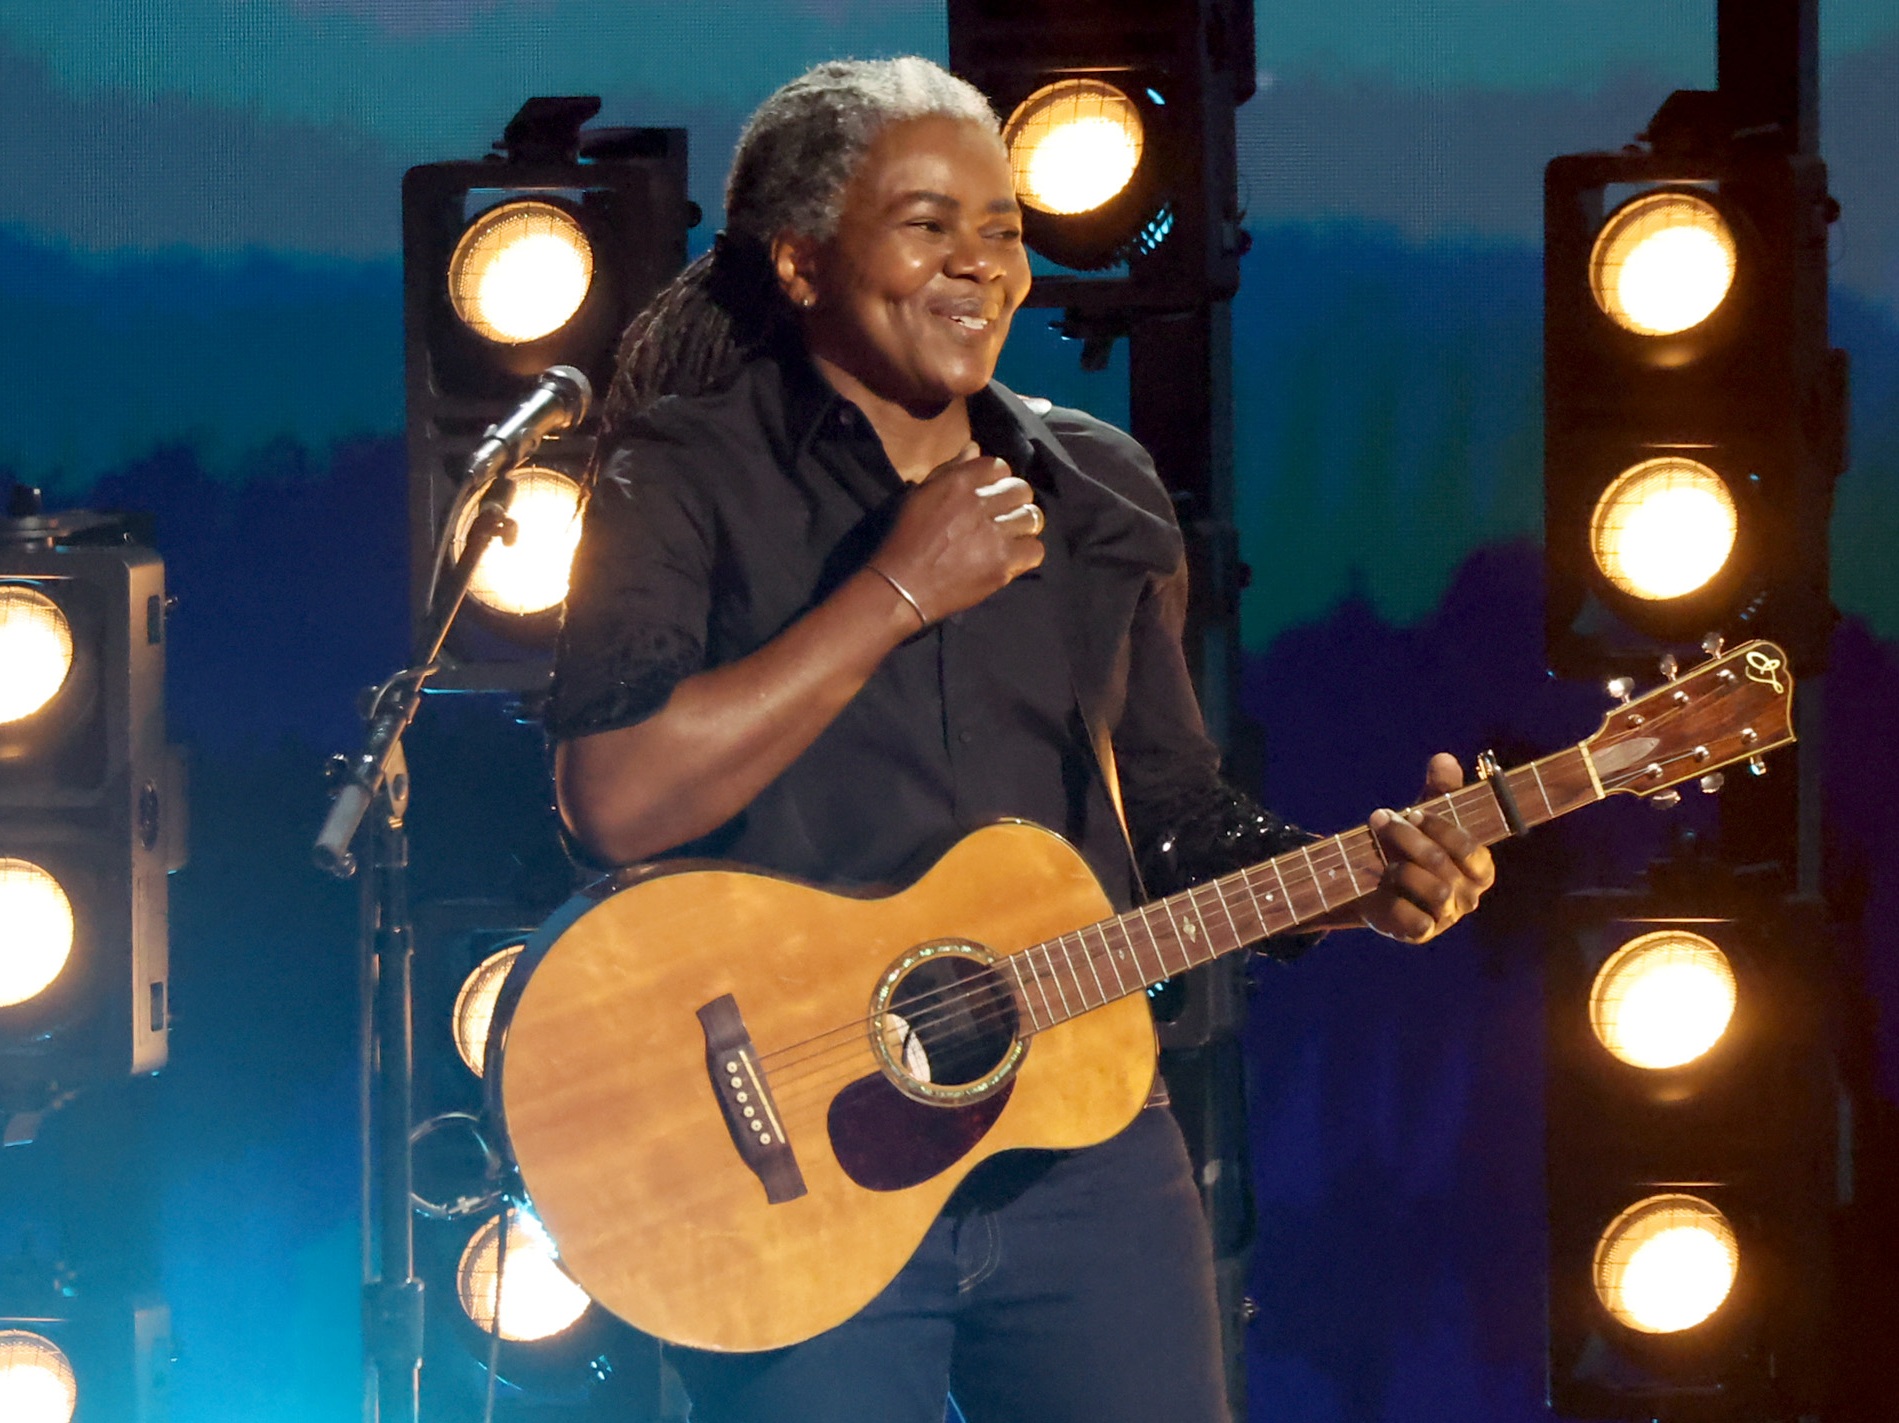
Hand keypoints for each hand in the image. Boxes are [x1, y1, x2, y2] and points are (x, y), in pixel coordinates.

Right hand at [867, 443, 1043, 624]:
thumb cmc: (907, 538)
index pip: (1000, 467)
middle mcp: (980, 503)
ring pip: (1032, 518)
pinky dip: (1026, 553)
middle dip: (1014, 501)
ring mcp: (994, 535)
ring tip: (1008, 537)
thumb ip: (951, 469)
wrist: (903, 585)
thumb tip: (975, 448)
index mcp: (959, 483)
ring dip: (1022, 526)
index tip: (990, 495)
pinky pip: (1035, 550)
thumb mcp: (922, 494)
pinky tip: (1011, 557)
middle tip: (1001, 517)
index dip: (997, 481)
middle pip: (1021, 490)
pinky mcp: (1003, 564)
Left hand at [1353, 753, 1495, 943]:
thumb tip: (1444, 759)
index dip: (1441, 828)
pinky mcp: (1422, 933)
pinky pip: (1416, 920)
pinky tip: (1381, 885)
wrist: (1373, 881)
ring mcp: (1447, 917)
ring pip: (1435, 891)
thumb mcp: (1424, 814)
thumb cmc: (1410, 845)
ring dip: (1401, 868)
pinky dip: (1395, 901)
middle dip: (1408, 840)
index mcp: (1480, 866)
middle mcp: (1470, 895)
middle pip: (1445, 865)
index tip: (1413, 813)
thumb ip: (1440, 789)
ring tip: (1381, 858)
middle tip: (1381, 820)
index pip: (1471, 847)